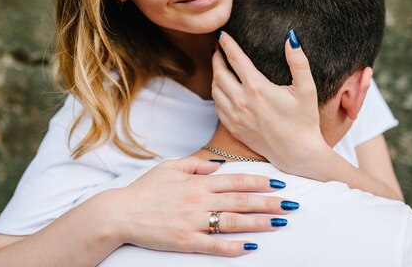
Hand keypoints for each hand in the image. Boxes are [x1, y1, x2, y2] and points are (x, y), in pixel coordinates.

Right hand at [106, 156, 294, 255]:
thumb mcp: (169, 167)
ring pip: (234, 222)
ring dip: (259, 223)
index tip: (279, 184)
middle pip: (241, 200)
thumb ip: (195, 164)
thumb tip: (218, 166)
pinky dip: (234, 247)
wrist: (119, 213)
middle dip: (269, 202)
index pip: (236, 180)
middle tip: (291, 205)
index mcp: (198, 181)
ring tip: (280, 223)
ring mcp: (194, 222)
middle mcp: (199, 200)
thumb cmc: (145, 190)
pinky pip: (215, 245)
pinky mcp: (186, 241)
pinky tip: (251, 247)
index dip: (260, 181)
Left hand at [211, 31, 327, 173]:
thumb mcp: (306, 88)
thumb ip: (298, 61)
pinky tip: (222, 88)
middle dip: (217, 56)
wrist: (297, 153)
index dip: (227, 43)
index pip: (235, 58)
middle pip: (219, 72)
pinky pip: (217, 106)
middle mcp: (241, 101)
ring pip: (215, 89)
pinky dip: (216, 93)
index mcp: (257, 88)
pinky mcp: (233, 128)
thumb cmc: (304, 120)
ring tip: (219, 65)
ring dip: (215, 74)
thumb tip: (291, 37)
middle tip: (218, 47)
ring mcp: (234, 116)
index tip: (222, 34)